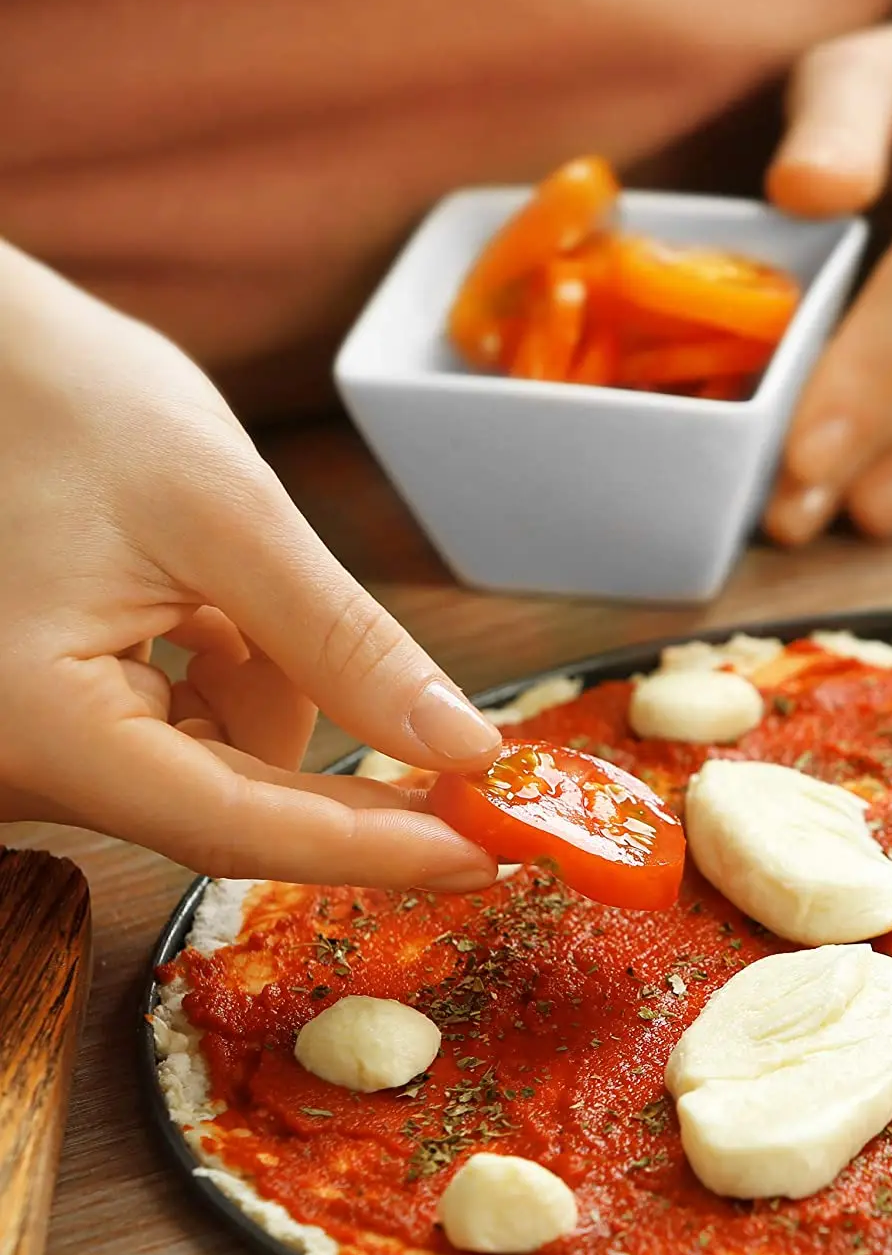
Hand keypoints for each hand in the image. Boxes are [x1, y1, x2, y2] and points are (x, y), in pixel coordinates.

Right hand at [0, 241, 503, 889]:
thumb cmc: (61, 398)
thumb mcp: (226, 516)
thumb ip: (345, 645)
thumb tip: (461, 747)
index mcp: (34, 724)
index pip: (236, 830)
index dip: (372, 849)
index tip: (482, 856)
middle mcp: (12, 764)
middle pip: (230, 804)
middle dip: (327, 738)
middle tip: (439, 724)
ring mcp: (27, 749)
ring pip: (219, 766)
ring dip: (266, 684)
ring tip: (221, 585)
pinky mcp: (49, 724)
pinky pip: (182, 736)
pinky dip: (228, 675)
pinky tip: (198, 603)